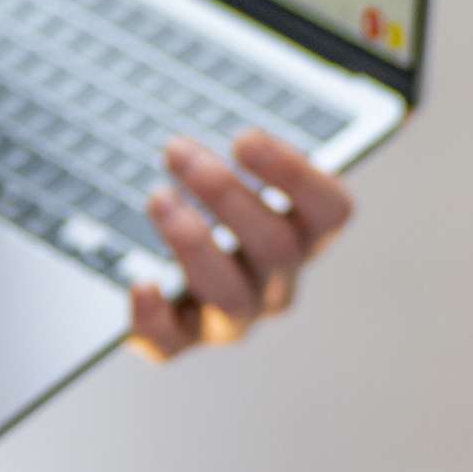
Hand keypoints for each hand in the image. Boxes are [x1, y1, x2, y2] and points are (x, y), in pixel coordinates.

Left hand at [127, 129, 354, 359]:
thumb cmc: (206, 213)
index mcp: (303, 239)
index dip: (294, 174)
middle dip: (224, 193)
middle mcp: (277, 285)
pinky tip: (141, 286)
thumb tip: (224, 127)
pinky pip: (172, 344)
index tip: (244, 139)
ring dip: (194, 244)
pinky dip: (155, 318)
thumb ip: (238, 155)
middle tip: (175, 151)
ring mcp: (232, 319)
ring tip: (158, 198)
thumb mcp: (230, 177)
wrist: (163, 277)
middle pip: (276, 247)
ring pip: (232, 297)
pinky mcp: (180, 340)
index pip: (330, 211)